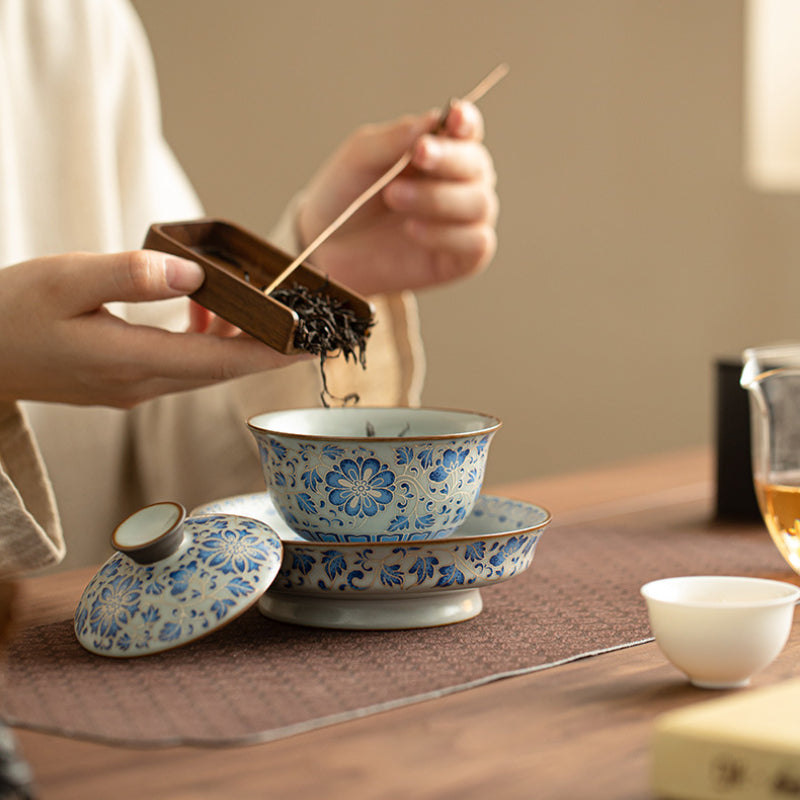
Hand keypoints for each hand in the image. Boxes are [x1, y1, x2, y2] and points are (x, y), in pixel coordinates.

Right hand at [0, 250, 302, 407]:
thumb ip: (130, 276)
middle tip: (304, 324)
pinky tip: (197, 308)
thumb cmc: (8, 313)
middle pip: (221, 369)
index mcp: (131, 362)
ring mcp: (132, 389)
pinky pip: (178, 364)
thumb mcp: (65, 280)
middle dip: (267, 348)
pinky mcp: (124, 383)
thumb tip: (195, 275)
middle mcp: (140, 385)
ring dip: (232, 340)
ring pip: (201, 368)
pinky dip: (200, 340)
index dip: (271, 354)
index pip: (220, 363)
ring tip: (244, 301)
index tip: (311, 344)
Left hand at [298, 101, 497, 295]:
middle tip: (417, 156)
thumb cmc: (345, 197)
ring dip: (438, 197)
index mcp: (439, 152)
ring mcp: (462, 223)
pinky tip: (412, 230)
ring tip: (394, 197)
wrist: (326, 249)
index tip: (453, 118)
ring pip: (480, 203)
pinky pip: (476, 242)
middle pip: (478, 165)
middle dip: (450, 159)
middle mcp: (458, 185)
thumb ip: (397, 138)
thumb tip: (435, 120)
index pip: (467, 131)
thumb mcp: (361, 157)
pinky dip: (446, 234)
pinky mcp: (461, 260)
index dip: (466, 123)